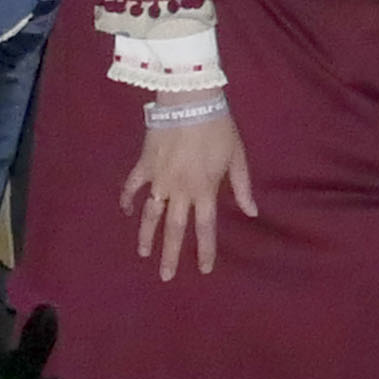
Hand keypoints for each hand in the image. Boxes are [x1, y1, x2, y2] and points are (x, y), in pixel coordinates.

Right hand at [121, 93, 254, 275]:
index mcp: (205, 190)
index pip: (205, 228)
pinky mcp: (144, 165)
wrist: (189, 100)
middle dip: (170, 255)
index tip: (204, 270)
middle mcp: (180, 190)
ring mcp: (159, 179)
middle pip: (175, 229)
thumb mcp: (237, 156)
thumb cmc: (218, 127)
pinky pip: (132, 187)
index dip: (206, 250)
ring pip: (150, 214)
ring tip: (143, 254)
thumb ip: (242, 186)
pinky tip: (127, 212)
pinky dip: (128, 199)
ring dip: (146, 236)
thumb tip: (251, 212)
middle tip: (166, 277)